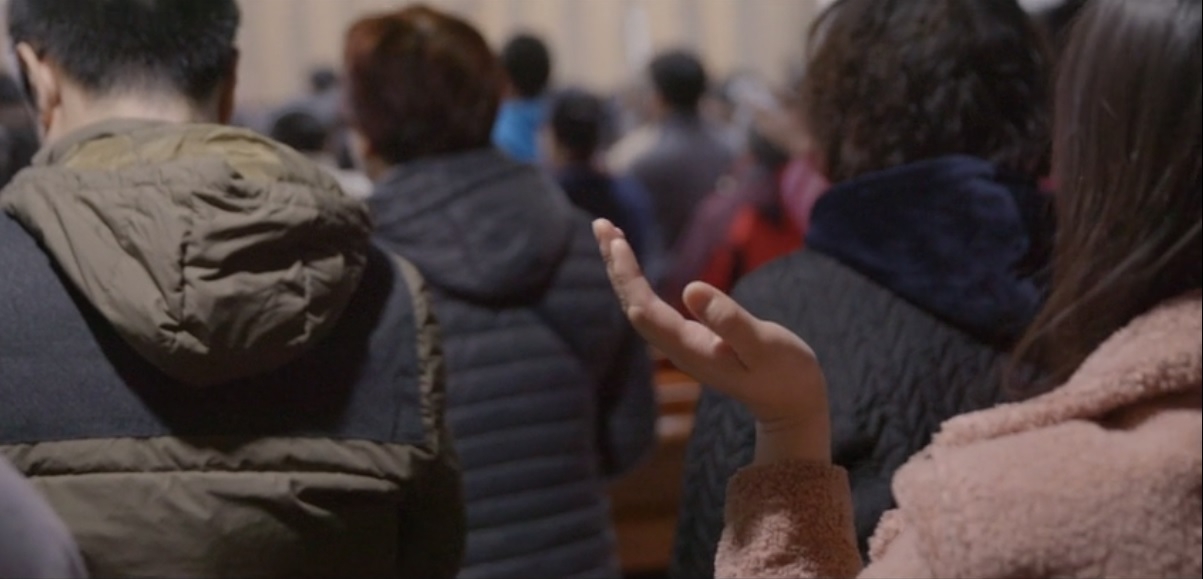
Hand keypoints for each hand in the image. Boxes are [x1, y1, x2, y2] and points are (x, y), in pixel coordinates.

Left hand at [593, 219, 831, 463]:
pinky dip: (639, 281)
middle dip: (616, 264)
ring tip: (610, 234)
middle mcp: (678, 347)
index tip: (617, 241)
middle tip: (601, 224)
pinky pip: (654, 307)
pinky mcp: (692, 340)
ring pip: (640, 305)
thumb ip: (729, 320)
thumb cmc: (784, 373)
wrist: (791, 403)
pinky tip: (634, 265)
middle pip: (633, 304)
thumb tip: (690, 290)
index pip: (643, 308)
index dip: (627, 275)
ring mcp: (683, 345)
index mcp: (690, 348)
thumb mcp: (764, 345)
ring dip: (623, 270)